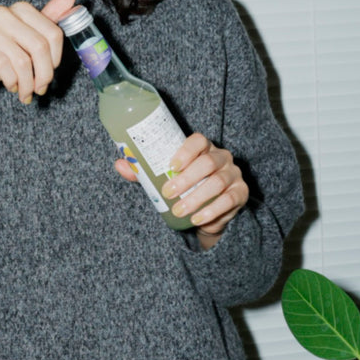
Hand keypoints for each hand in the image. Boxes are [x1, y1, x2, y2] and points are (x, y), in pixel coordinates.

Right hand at [0, 0, 75, 118]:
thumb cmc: (3, 56)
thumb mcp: (29, 42)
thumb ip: (50, 20)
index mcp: (21, 9)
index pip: (53, 33)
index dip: (56, 59)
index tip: (51, 73)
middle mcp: (3, 13)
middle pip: (39, 46)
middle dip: (44, 74)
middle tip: (41, 89)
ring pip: (21, 59)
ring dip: (27, 83)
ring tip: (26, 93)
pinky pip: (2, 64)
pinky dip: (11, 81)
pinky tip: (11, 86)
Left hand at [115, 132, 247, 247]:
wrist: (208, 212)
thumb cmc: (184, 187)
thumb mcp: (164, 178)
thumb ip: (144, 171)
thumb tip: (119, 163)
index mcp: (203, 148)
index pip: (199, 141)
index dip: (185, 151)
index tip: (170, 166)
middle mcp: (221, 157)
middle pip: (207, 162)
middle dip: (186, 179)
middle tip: (168, 193)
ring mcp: (233, 174)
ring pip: (217, 182)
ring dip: (197, 198)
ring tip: (180, 210)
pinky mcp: (240, 193)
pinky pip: (229, 200)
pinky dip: (212, 211)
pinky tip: (198, 219)